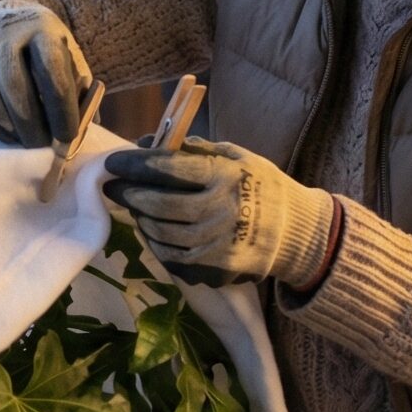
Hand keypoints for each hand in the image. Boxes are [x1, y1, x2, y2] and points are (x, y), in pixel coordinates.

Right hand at [0, 1, 93, 147]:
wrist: (3, 22)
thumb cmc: (44, 48)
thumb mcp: (67, 56)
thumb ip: (77, 90)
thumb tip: (79, 133)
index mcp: (40, 28)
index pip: (50, 70)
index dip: (60, 107)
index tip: (68, 136)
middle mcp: (3, 33)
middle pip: (12, 84)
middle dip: (29, 124)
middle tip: (42, 148)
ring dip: (6, 128)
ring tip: (23, 143)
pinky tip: (4, 134)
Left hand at [101, 137, 336, 288]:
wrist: (297, 233)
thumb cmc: (262, 187)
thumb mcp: (237, 156)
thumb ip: (193, 149)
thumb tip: (146, 141)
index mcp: (224, 176)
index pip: (167, 168)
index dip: (135, 165)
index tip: (114, 163)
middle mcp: (220, 211)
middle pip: (158, 204)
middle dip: (129, 194)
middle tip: (113, 188)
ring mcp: (217, 245)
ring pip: (160, 234)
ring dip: (142, 220)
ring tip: (137, 208)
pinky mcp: (215, 270)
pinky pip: (173, 259)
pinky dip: (158, 244)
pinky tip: (155, 232)